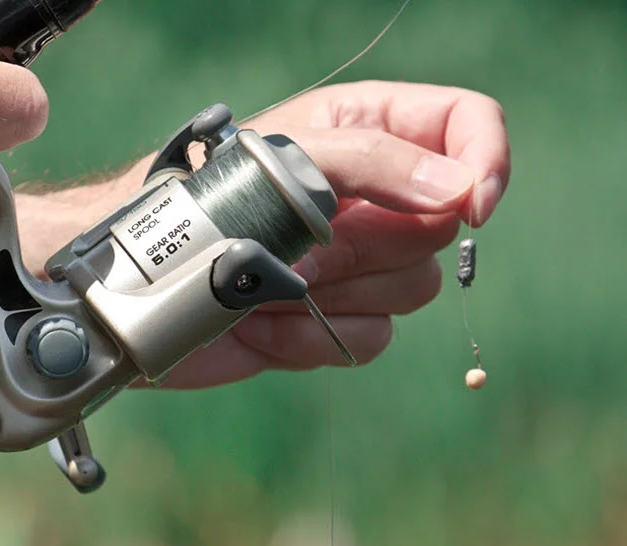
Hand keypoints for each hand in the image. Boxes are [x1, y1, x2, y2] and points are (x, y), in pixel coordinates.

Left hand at [163, 80, 509, 386]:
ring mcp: (352, 261)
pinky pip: (371, 339)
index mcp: (363, 131)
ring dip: (339, 291)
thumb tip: (461, 191)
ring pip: (411, 289)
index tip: (473, 208)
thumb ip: (377, 162)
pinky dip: (315, 336)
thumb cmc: (200, 202)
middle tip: (308, 238)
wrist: (142, 282)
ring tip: (274, 277)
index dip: (484, 162)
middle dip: (372, 242)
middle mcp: (368, 195)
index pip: (464, 125)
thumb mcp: (289, 160)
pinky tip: (263, 318)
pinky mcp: (331, 318)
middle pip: (441, 225)